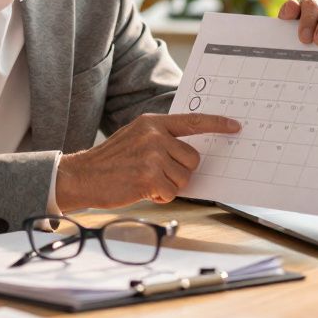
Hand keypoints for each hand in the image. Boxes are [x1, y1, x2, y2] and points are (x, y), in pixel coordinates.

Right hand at [55, 113, 241, 210]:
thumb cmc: (110, 162)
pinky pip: (172, 192)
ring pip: (184, 178)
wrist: (82, 176)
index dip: (217, 124)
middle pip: (193, 159)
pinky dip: (160, 196)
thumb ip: (160, 139)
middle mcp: (154, 135)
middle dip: (180, 172)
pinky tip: (142, 190)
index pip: (192, 121)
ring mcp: (153, 154)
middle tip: (156, 175)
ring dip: (169, 186)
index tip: (235, 126)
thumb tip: (189, 155)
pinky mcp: (150, 175)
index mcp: (151, 122)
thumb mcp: (134, 138)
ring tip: (145, 181)